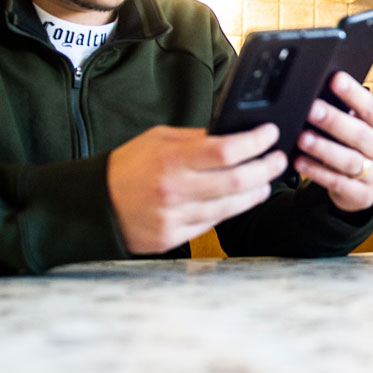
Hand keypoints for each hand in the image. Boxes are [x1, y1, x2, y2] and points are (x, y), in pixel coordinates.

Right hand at [108, 124, 288, 254]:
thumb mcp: (157, 140)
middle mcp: (175, 190)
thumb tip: (231, 135)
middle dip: (266, 169)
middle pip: (236, 181)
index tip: (270, 134)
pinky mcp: (174, 237)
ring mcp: (175, 217)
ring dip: (255, 192)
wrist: (93, 206)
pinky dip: (230, 210)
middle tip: (279, 159)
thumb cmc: (127, 168)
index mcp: (170, 160)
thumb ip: (194, 139)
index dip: (255, 142)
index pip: (225, 150)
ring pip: (230, 207)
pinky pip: (213, 223)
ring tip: (265, 181)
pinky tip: (239, 199)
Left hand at [293, 71, 372, 211]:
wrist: (364, 186)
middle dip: (335, 121)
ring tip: (302, 137)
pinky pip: (337, 183)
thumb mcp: (360, 129)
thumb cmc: (357, 148)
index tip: (335, 79)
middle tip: (312, 108)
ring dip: (324, 148)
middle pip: (361, 135)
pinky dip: (317, 172)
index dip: (354, 94)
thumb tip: (321, 91)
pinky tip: (300, 162)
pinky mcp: (362, 195)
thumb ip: (348, 113)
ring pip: (349, 160)